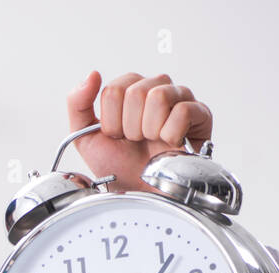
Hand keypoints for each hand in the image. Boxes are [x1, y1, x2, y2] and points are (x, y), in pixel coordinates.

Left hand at [65, 71, 213, 193]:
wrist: (139, 191)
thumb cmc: (118, 166)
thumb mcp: (85, 138)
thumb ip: (78, 104)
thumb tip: (91, 75)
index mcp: (130, 92)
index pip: (115, 89)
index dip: (112, 121)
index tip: (117, 136)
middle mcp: (155, 89)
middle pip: (136, 91)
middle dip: (130, 126)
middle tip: (136, 141)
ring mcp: (180, 98)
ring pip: (159, 97)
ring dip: (149, 129)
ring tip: (152, 142)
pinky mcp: (200, 113)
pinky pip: (183, 111)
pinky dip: (171, 134)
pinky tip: (170, 143)